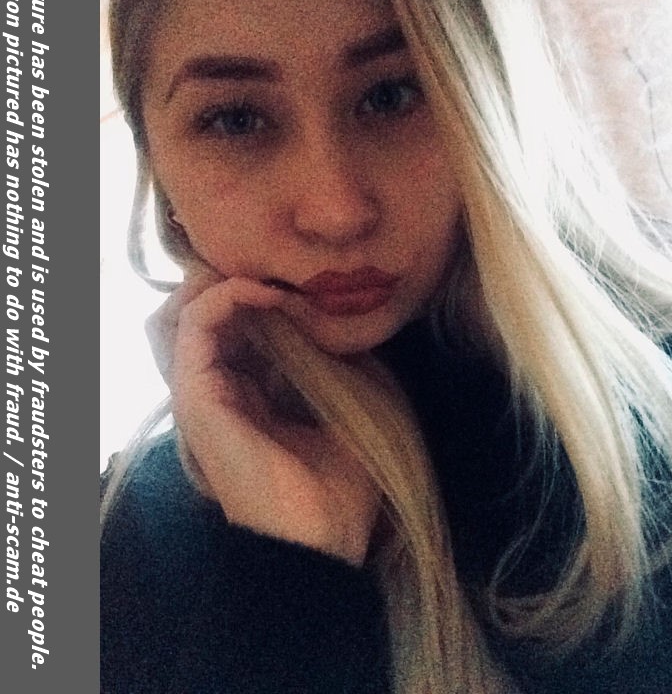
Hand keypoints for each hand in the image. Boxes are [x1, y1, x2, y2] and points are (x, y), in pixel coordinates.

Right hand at [145, 264, 380, 565]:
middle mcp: (218, 391)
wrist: (325, 537)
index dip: (262, 294)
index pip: (235, 328)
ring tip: (271, 277)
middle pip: (202, 315)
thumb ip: (334, 358)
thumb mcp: (350, 403)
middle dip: (235, 281)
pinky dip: (225, 297)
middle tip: (279, 270)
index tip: (303, 281)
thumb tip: (335, 314)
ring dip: (226, 282)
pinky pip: (194, 327)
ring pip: (185, 313)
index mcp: (249, 396)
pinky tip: (267, 293)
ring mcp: (202, 393)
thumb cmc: (342, 481)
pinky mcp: (195, 397)